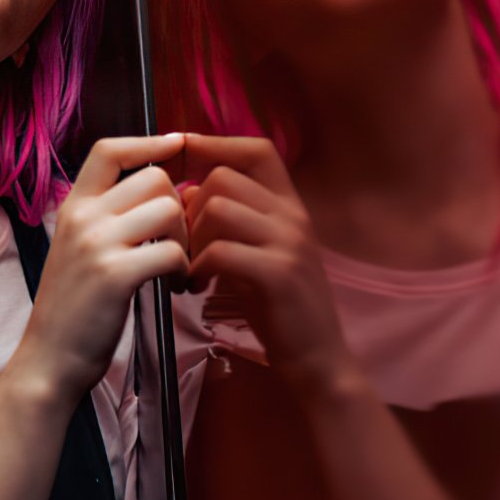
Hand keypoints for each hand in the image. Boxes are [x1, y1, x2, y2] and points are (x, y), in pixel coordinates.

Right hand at [13, 133, 189, 402]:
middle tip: (180, 240)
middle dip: (180, 205)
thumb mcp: (75, 248)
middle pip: (154, 178)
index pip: (108, 150)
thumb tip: (154, 190)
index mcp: (73, 207)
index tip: (177, 145)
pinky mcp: (115, 276)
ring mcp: (97, 245)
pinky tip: (176, 285)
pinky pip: (171, 251)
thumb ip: (105, 217)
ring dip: (187, 238)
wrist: (49, 358)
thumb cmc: (72, 308)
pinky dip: (185, 269)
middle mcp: (82, 218)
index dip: (148, 141)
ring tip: (180, 266)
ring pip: (169, 210)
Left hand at [181, 134, 355, 396]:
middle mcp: (293, 216)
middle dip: (190, 206)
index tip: (182, 150)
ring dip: (191, 237)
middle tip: (182, 243)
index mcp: (289, 207)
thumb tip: (185, 192)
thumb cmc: (280, 306)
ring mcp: (289, 243)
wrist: (317, 356)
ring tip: (188, 267)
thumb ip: (229, 221)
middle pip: (224, 176)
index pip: (257, 150)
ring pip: (219, 207)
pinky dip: (197, 266)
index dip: (216, 143)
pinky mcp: (278, 273)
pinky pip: (222, 250)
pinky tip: (195, 285)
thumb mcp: (256, 253)